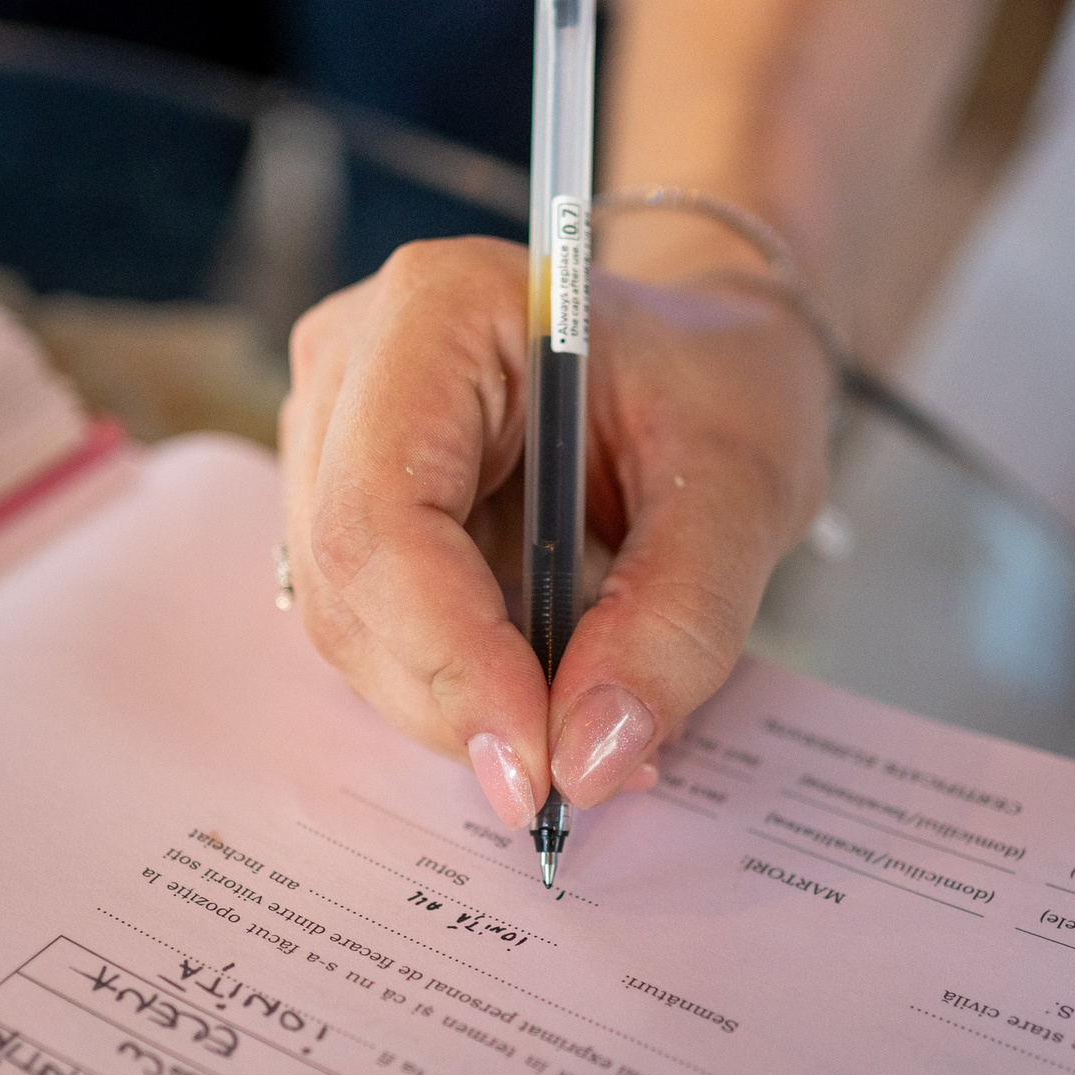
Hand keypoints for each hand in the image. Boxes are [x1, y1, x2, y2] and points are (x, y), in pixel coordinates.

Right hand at [279, 236, 833, 828]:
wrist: (704, 357)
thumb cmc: (722, 387)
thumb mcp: (746, 492)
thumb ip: (678, 621)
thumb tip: (585, 758)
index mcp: (441, 308)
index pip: (384, 514)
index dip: (447, 655)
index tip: (539, 762)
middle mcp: (351, 358)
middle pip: (350, 580)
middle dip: (457, 698)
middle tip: (581, 767)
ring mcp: (329, 428)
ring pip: (346, 621)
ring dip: (456, 700)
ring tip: (585, 722)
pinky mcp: (337, 496)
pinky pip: (366, 625)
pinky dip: (452, 683)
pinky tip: (542, 688)